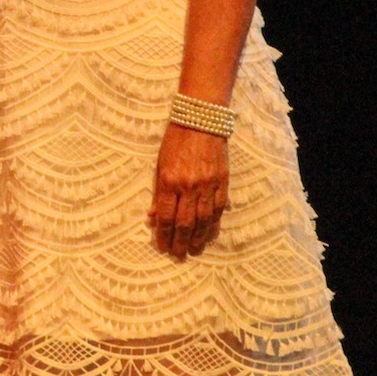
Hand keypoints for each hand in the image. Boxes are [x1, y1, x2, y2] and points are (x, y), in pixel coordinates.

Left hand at [147, 126, 229, 257]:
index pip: (166, 217)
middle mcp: (189, 186)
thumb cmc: (176, 140)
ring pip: (204, 220)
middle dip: (180, 242)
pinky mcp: (223, 182)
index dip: (164, 235)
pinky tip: (209, 234)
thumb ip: (158, 192)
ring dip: (198, 238)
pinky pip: (218, 210)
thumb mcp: (160, 163)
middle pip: (185, 223)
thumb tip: (153, 216)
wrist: (202, 119)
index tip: (162, 247)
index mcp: (170, 180)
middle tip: (178, 255)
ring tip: (193, 250)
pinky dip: (213, 225)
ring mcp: (208, 185)